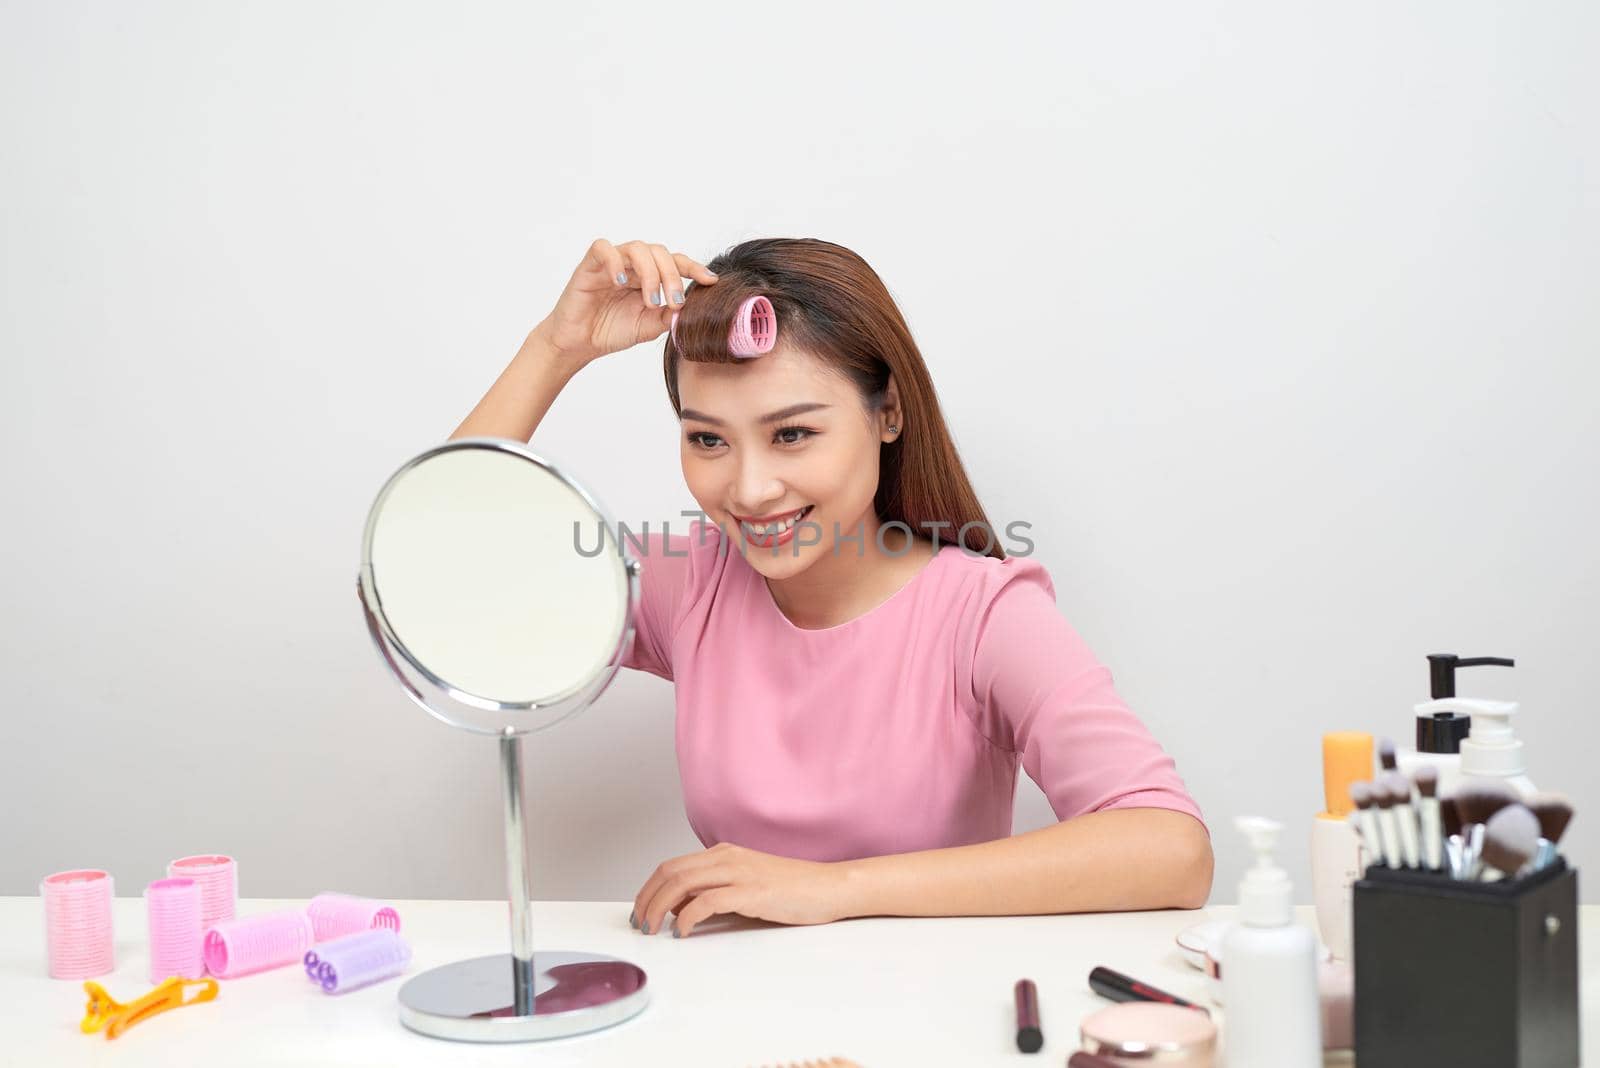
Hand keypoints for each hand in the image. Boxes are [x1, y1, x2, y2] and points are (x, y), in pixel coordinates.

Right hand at [533, 238, 718, 366]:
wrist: (579, 344)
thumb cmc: (611, 331)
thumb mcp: (649, 327)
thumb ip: (669, 315)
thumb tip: (691, 305)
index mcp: (649, 277)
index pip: (675, 263)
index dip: (694, 268)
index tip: (710, 281)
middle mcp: (633, 266)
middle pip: (660, 252)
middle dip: (673, 276)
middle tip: (674, 303)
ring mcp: (612, 263)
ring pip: (637, 248)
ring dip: (650, 273)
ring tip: (650, 300)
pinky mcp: (589, 265)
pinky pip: (603, 248)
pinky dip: (615, 261)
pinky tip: (621, 282)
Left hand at [630, 842, 852, 938]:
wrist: (829, 887)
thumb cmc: (792, 891)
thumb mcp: (746, 886)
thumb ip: (715, 893)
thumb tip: (679, 910)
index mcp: (724, 853)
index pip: (671, 866)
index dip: (649, 889)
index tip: (640, 910)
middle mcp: (727, 857)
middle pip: (669, 872)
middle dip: (646, 898)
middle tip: (639, 924)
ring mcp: (738, 872)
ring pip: (681, 883)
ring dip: (659, 908)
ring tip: (653, 929)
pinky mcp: (750, 891)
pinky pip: (705, 901)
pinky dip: (686, 917)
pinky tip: (683, 931)